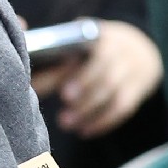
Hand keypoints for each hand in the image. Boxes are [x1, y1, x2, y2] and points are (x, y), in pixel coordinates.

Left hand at [34, 22, 164, 139]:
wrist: (139, 48)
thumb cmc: (93, 49)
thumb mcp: (80, 43)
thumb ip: (57, 59)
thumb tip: (28, 83)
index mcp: (99, 35)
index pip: (89, 51)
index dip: (77, 72)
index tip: (61, 92)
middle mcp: (120, 50)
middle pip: (106, 73)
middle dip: (84, 89)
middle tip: (64, 107)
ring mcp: (132, 70)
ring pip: (114, 93)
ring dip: (89, 111)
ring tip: (66, 123)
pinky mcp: (138, 89)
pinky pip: (124, 107)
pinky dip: (104, 121)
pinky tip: (84, 131)